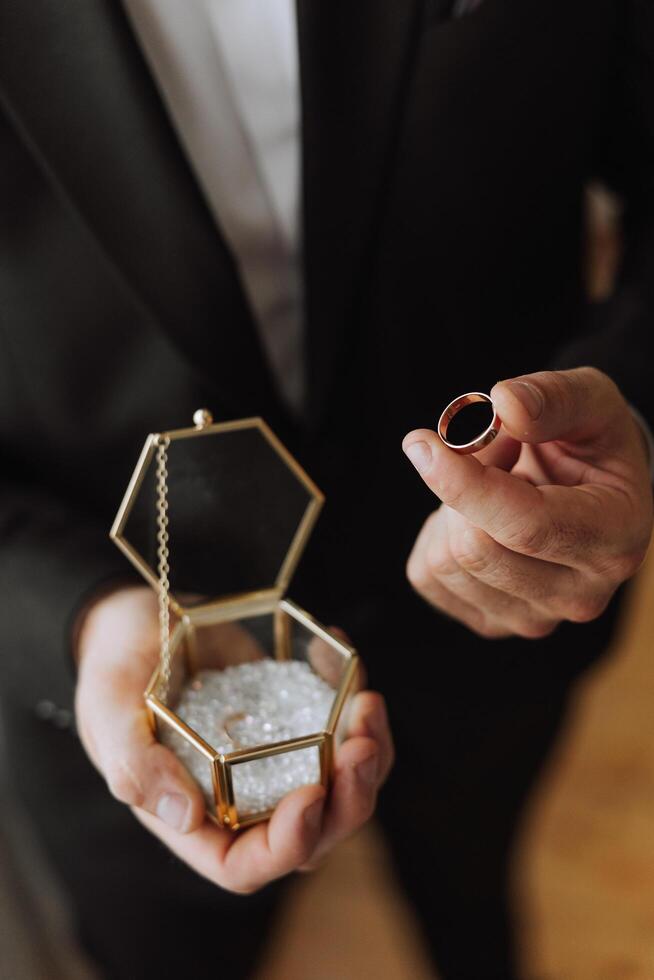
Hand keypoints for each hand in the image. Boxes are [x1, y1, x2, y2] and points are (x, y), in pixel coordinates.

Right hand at [75, 586, 392, 892]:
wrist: (139, 623)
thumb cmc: (114, 672)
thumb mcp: (110, 712)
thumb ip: (135, 765)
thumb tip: (184, 815)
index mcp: (196, 820)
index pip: (248, 865)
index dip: (287, 842)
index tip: (310, 792)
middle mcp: (243, 801)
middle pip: (316, 832)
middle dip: (350, 798)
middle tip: (361, 743)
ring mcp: (276, 762)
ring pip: (343, 788)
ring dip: (370, 756)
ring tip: (368, 703)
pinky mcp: (296, 721)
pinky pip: (340, 728)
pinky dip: (352, 698)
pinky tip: (341, 652)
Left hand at [403, 367, 652, 638]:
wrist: (593, 489)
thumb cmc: (593, 443)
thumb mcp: (591, 399)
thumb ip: (553, 397)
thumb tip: (504, 403)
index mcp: (614, 538)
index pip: (526, 525)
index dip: (465, 483)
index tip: (422, 443)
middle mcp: (580, 594)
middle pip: (474, 548)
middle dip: (464, 483)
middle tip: (494, 449)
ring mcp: (534, 618)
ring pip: (445, 562)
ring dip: (452, 506)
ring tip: (498, 483)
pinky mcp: (492, 622)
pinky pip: (426, 574)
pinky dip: (438, 534)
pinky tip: (480, 517)